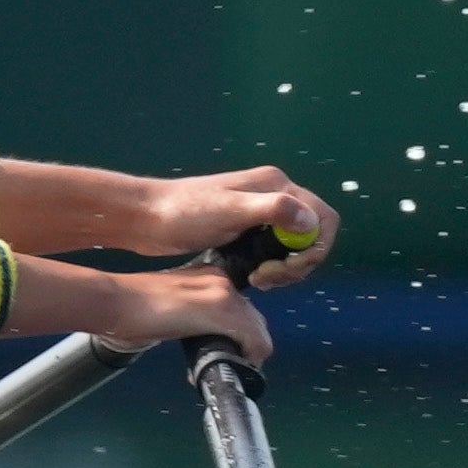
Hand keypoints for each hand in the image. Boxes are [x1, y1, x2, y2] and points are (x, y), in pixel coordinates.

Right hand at [110, 266, 272, 363]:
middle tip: (223, 363)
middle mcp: (221, 280)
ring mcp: (223, 293)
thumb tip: (194, 338)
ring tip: (223, 368)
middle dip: (244, 346)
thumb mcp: (168, 306)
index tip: (219, 351)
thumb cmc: (128, 307)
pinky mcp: (220, 310)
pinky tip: (228, 366)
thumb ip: (187, 316)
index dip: (236, 335)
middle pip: (254, 319)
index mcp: (208, 276)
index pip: (240, 308)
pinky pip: (254, 340)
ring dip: (246, 354)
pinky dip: (247, 359)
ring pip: (258, 330)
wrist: (113, 301)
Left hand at [128, 166, 336, 284]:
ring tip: (260, 281)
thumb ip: (272, 210)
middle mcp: (272, 195)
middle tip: (268, 280)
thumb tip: (311, 220)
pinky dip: (272, 266)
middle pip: (311, 234)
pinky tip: (253, 277)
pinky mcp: (245, 230)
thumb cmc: (183, 213)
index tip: (287, 269)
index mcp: (275, 185)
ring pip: (293, 245)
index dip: (314, 248)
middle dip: (298, 262)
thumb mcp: (228, 211)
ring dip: (286, 268)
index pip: (322, 217)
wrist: (144, 217)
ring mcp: (259, 213)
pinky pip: (274, 250)